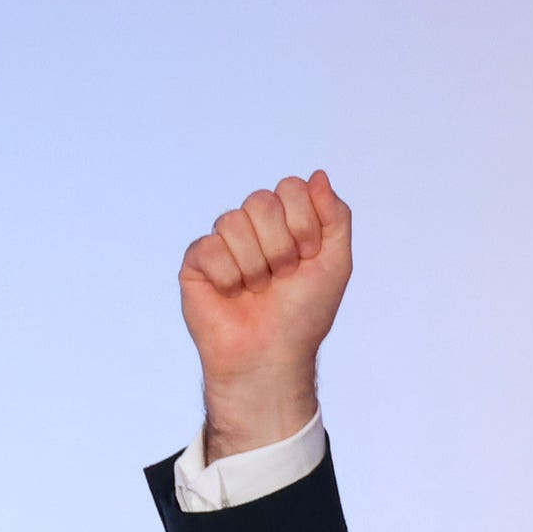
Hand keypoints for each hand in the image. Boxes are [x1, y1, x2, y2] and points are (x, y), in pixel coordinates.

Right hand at [179, 171, 352, 461]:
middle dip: (280, 246)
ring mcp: (223, 242)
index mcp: (285, 220)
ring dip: (254, 266)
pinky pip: (209, 248)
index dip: (303, 224)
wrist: (272, 356)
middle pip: (261, 201)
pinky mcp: (196, 263)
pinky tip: (232, 295)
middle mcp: (253, 226)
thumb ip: (336, 216)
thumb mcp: (335, 263)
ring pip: (233, 222)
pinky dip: (228, 278)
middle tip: (281, 277)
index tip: (307, 258)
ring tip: (256, 290)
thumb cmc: (302, 315)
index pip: (291, 188)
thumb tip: (318, 175)